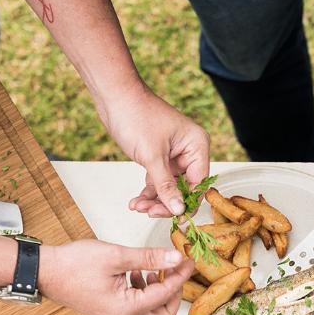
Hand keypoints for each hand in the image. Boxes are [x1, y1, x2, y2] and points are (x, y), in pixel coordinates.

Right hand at [39, 240, 192, 314]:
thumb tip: (175, 257)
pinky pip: (136, 309)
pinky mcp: (110, 312)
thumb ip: (150, 258)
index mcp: (126, 309)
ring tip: (152, 269)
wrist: (45, 272)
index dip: (180, 276)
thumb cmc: (73, 265)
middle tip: (173, 270)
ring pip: (150, 314)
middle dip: (173, 292)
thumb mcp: (117, 256)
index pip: (165, 295)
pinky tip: (136, 273)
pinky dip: (143, 293)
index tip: (188, 260)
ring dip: (158, 293)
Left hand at [102, 88, 208, 217]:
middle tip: (149, 212)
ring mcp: (174, 155)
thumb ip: (166, 186)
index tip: (174, 218)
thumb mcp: (152, 156)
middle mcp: (189, 151)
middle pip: (185, 188)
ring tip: (138, 207)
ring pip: (170, 187)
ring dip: (154, 199)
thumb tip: (179, 210)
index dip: (188, 202)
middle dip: (167, 202)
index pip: (199, 183)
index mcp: (197, 145)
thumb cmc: (136, 115)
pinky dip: (148, 191)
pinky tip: (136, 201)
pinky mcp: (159, 157)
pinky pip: (158, 180)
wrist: (114, 96)